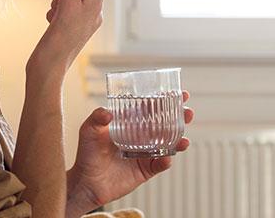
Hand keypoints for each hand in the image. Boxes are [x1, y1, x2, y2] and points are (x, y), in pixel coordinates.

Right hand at [28, 0, 108, 72]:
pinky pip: (63, 5)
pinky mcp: (69, 25)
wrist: (48, 69)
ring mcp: (80, 18)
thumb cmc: (59, 43)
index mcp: (96, 5)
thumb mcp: (66, 5)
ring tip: (53, 8)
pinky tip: (51, 19)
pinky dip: (54, 6)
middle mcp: (91, 10)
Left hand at [65, 91, 194, 215]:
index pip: (150, 108)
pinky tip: (167, 157)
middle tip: (187, 112)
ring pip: (168, 144)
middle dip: (179, 117)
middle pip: (165, 124)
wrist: (87, 182)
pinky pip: (160, 164)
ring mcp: (145, 153)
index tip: (177, 92)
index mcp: (130, 123)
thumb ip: (96, 119)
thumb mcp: (88, 131)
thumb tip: (107, 112)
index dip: (165, 100)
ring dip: (179, 139)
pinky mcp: (146, 169)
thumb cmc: (87, 153)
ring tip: (184, 138)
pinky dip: (166, 160)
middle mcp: (141, 136)